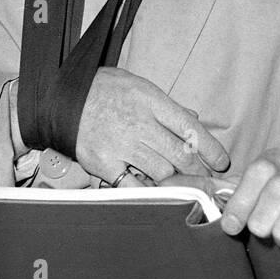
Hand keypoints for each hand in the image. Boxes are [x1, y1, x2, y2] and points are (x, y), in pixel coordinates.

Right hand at [75, 67, 229, 185]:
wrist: (58, 99)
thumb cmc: (100, 89)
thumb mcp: (137, 86)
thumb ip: (166, 105)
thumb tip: (193, 120)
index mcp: (151, 101)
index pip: (190, 128)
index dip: (211, 148)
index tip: (221, 162)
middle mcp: (139, 124)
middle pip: (181, 154)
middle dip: (199, 171)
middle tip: (207, 180)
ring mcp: (122, 145)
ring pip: (163, 172)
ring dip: (178, 182)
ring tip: (185, 186)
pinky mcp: (105, 163)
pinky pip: (134, 185)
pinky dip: (149, 192)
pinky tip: (158, 193)